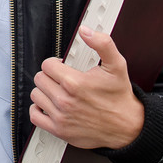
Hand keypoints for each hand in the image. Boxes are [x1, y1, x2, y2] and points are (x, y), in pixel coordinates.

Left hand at [29, 27, 144, 149]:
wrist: (127, 127)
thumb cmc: (120, 97)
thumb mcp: (117, 65)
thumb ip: (102, 44)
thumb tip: (86, 31)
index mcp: (75, 83)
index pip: (47, 65)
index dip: (55, 63)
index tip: (63, 67)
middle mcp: (65, 100)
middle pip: (40, 78)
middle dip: (50, 76)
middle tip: (61, 79)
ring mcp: (60, 116)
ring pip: (36, 95)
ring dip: (44, 92)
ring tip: (57, 91)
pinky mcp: (59, 130)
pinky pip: (34, 116)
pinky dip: (38, 110)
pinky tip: (49, 106)